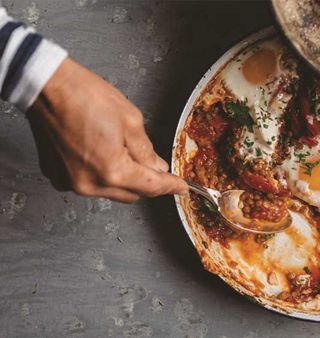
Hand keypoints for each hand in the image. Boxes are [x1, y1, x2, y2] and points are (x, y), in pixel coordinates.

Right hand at [29, 58, 187, 202]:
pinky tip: (103, 154)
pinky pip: (89, 182)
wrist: (45, 86)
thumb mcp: (130, 119)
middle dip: (148, 183)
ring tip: (126, 153)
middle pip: (132, 194)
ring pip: (111, 191)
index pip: (151, 186)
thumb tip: (155, 166)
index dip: (170, 186)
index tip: (182, 188)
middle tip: (158, 168)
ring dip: (124, 179)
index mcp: (112, 170)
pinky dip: (102, 174)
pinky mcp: (56, 175)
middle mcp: (90, 183)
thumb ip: (146, 150)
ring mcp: (70, 182)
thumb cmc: (84, 96)